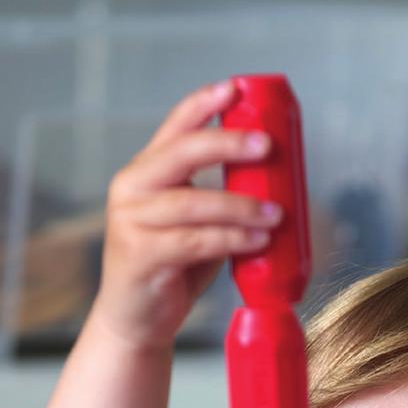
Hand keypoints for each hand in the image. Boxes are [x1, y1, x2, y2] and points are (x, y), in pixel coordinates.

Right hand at [94, 79, 282, 350]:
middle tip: (267, 145)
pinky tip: (257, 240)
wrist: (137, 320)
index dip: (203, 104)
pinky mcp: (139, 254)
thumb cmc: (172, 267)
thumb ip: (217, 197)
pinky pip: (195, 240)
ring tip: (276, 214)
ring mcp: (131, 221)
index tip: (233, 87)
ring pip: (194, 202)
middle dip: (227, 144)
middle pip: (182, 153)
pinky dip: (231, 239)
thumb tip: (273, 180)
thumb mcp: (193, 223)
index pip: (174, 128)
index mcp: (145, 172)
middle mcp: (131, 188)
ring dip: (241, 206)